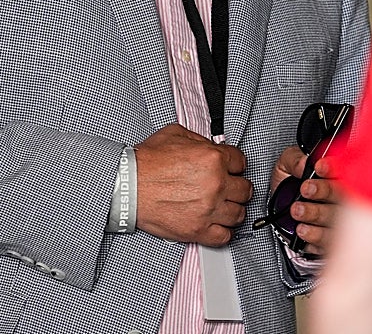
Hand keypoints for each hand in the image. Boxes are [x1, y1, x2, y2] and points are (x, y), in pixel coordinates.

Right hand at [133, 124, 252, 245]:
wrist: (126, 186)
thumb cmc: (146, 163)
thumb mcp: (175, 134)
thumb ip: (200, 140)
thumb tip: (211, 146)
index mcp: (212, 158)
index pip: (241, 163)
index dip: (235, 166)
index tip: (230, 170)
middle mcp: (215, 183)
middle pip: (245, 190)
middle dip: (237, 188)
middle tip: (228, 188)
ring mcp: (208, 209)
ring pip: (239, 214)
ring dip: (232, 210)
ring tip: (222, 207)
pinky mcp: (198, 230)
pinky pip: (224, 236)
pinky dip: (223, 231)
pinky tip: (215, 224)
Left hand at [269, 145, 342, 257]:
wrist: (279, 207)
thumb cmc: (289, 183)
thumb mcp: (287, 164)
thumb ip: (295, 160)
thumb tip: (303, 164)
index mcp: (332, 176)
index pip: (342, 170)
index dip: (333, 169)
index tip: (318, 167)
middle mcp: (338, 198)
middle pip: (342, 195)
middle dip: (324, 191)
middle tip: (305, 189)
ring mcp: (334, 220)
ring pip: (335, 219)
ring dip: (316, 214)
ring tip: (297, 210)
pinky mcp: (327, 240)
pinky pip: (327, 242)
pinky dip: (314, 237)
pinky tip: (303, 230)